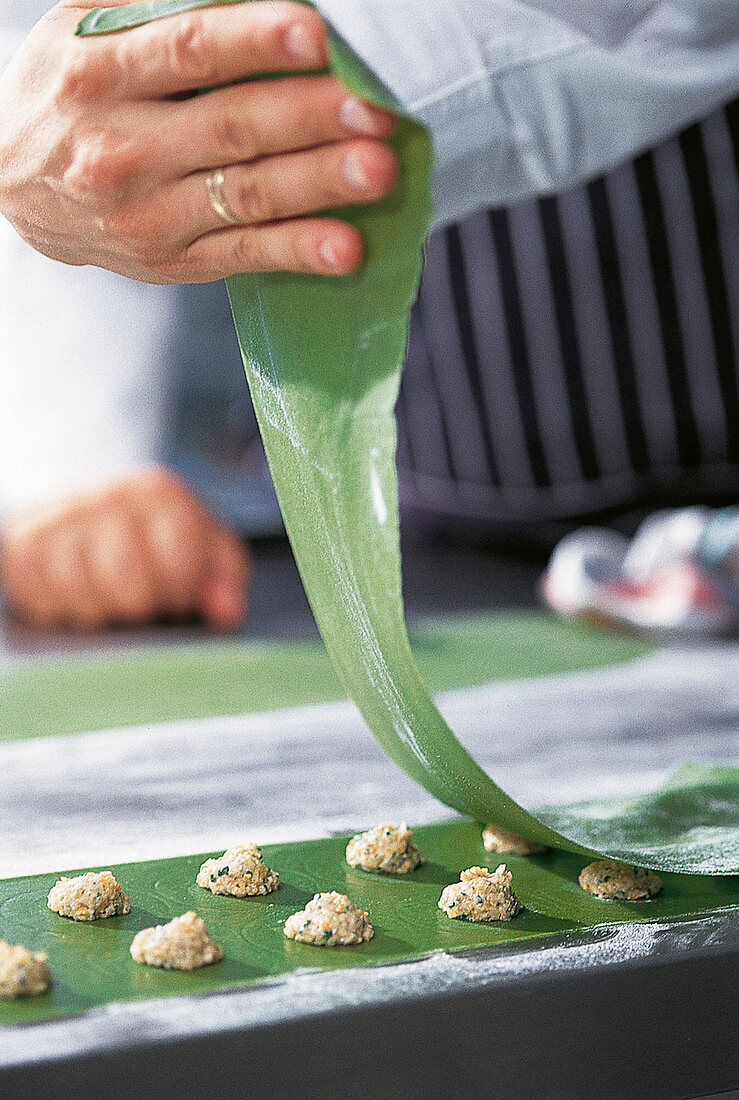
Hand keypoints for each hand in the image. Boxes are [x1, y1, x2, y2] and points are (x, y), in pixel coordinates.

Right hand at [0, 1, 396, 281]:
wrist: (13, 188)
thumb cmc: (70, 95)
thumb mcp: (85, 31)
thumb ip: (159, 10)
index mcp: (100, 74)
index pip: (188, 52)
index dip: (254, 42)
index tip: (315, 34)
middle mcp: (122, 149)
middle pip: (230, 126)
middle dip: (308, 116)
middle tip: (374, 108)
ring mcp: (148, 214)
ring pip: (246, 195)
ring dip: (317, 183)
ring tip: (377, 171)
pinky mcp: (174, 262)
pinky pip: (245, 254)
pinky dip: (298, 252)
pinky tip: (345, 248)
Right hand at [0, 466, 250, 630]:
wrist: (92, 517)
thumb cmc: (159, 541)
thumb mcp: (206, 550)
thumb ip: (226, 577)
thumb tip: (226, 610)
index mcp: (161, 494)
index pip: (178, 561)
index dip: (181, 593)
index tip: (177, 594)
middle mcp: (109, 496)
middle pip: (129, 588)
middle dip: (141, 607)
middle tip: (141, 601)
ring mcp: (61, 517)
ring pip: (85, 600)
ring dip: (102, 613)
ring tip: (111, 598)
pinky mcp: (22, 542)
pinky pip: (43, 602)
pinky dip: (63, 612)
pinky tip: (77, 596)